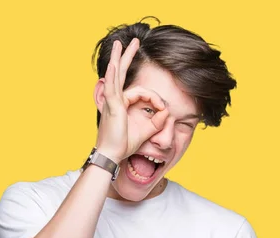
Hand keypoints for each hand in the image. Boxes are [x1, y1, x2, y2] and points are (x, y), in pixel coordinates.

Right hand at [96, 39, 168, 161]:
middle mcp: (116, 99)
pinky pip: (113, 88)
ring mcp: (113, 101)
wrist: (113, 155)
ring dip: (119, 58)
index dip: (156, 98)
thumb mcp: (148, 130)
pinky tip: (113, 65)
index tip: (163, 109)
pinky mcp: (112, 106)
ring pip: (116, 75)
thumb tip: (167, 110)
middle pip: (122, 73)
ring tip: (121, 43)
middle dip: (128, 56)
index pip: (142, 92)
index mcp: (124, 104)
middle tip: (134, 41)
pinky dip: (112, 76)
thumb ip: (159, 119)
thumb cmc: (126, 144)